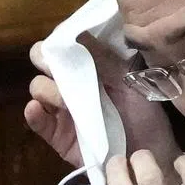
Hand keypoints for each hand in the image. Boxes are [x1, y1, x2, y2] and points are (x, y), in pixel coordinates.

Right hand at [24, 34, 181, 175]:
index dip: (60, 40)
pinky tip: (37, 109)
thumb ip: (105, 58)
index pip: (64, 44)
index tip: (67, 40)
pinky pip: (37, 121)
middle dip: (45, 59)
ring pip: (38, 88)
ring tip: (65, 99)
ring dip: (47, 88)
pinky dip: (33, 113)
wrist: (150, 154)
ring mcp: (62, 109)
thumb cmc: (144, 113)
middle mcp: (71, 83)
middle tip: (56, 65)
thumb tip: (80, 31)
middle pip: (42, 61)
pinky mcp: (57, 135)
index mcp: (88, 66)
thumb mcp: (130, 79)